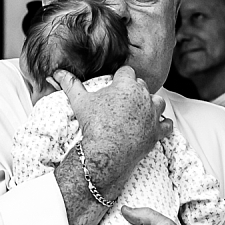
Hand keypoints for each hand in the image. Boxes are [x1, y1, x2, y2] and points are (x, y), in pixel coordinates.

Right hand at [55, 67, 170, 191]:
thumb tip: (57, 73)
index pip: (127, 72)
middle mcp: (144, 96)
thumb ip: (70, 84)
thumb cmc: (93, 125)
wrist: (106, 152)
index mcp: (127, 85)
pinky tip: (154, 126)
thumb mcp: (80, 102)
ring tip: (139, 112)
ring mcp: (153, 114)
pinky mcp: (157, 131)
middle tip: (122, 102)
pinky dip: (162, 124)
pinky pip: (167, 124)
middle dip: (134, 91)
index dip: (120, 78)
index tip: (115, 86)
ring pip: (158, 102)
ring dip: (150, 105)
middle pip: (142, 85)